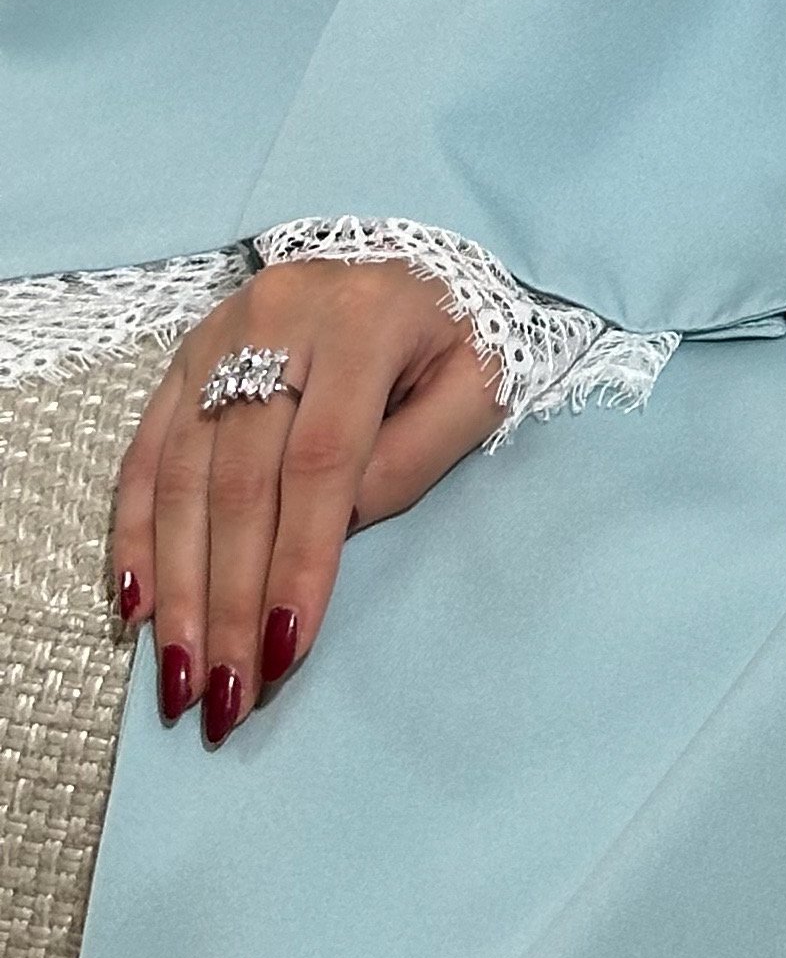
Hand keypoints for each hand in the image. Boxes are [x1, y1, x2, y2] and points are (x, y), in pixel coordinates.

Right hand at [112, 262, 502, 743]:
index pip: (320, 460)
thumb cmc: (459, 339)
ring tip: (181, 670)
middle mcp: (281, 314)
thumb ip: (410, 459)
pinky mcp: (188, 351)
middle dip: (229, 595)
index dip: (297, 559)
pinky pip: (148, 448)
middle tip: (223, 690)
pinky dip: (137, 530)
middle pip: (239, 476)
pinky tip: (137, 602)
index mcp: (365, 321)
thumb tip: (326, 534)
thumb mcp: (477, 387)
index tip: (284, 649)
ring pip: (182, 471)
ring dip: (178, 582)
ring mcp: (223, 331)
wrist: (421, 266)